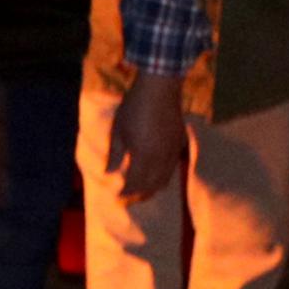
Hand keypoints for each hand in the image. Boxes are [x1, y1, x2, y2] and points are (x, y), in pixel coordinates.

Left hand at [108, 71, 187, 201]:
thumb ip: (115, 155)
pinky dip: (163, 177)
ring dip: (153, 188)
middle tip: (129, 199)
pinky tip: (155, 175)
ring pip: (165, 179)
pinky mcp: (180, 144)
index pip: (135, 183)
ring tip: (141, 191)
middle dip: (140, 195)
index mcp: (143, 156)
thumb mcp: (118, 131)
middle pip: (152, 186)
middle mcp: (161, 159)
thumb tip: (108, 174)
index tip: (118, 198)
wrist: (160, 89)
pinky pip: (173, 168)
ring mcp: (173, 152)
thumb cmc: (133, 108)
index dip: (127, 193)